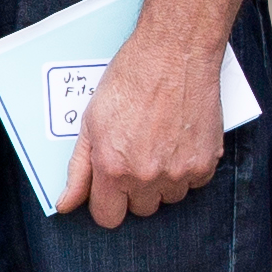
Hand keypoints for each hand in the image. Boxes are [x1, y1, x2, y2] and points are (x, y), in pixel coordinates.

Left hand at [65, 26, 230, 226]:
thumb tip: (66, 205)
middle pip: (141, 209)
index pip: (108, 217)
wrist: (174, 54)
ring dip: (164, 181)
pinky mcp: (205, 163)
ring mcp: (178, 172)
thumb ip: (79, 170)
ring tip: (159, 144)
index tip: (111, 188)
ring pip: (169, 198)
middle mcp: (146, 176)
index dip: (107, 203)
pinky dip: (188, 168)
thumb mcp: (91, 122)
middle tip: (137, 154)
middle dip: (136, 190)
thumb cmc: (130, 81)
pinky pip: (194, 183)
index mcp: (113, 168)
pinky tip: (179, 140)